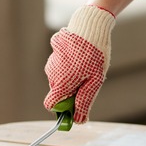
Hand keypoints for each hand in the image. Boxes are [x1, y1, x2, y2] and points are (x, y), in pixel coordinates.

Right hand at [43, 5, 114, 123]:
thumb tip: (78, 120)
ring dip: (72, 77)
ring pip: (60, 77)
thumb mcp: (94, 81)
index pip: (51, 105)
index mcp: (60, 83)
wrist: (89, 24)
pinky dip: (70, 64)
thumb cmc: (95, 54)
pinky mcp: (55, 51)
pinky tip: (82, 55)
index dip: (62, 110)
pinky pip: (61, 64)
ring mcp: (52, 61)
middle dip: (71, 92)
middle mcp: (52, 73)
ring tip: (88, 65)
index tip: (74, 107)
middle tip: (89, 82)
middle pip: (58, 91)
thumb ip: (85, 102)